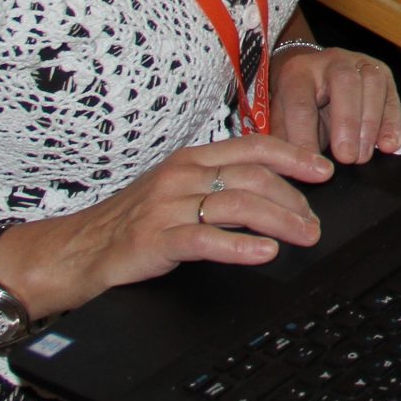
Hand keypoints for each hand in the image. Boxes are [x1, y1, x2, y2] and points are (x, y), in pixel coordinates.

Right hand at [1, 133, 333, 315]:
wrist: (76, 250)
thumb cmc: (133, 223)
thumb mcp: (178, 192)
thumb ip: (219, 184)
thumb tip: (276, 190)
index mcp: (192, 159)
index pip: (253, 147)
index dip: (293, 157)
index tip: (324, 171)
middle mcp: (182, 176)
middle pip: (253, 178)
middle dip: (293, 199)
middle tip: (316, 223)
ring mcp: (167, 206)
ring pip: (237, 205)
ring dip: (279, 221)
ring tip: (305, 236)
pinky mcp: (154, 240)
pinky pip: (205, 239)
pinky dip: (240, 245)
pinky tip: (264, 253)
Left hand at [271, 45, 400, 165]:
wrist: (315, 74)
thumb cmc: (299, 101)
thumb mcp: (283, 118)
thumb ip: (285, 139)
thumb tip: (289, 169)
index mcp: (298, 72)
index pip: (301, 103)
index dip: (305, 135)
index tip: (312, 165)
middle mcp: (331, 61)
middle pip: (343, 82)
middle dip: (347, 122)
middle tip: (347, 158)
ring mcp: (360, 63)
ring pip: (372, 83)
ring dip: (371, 123)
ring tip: (364, 155)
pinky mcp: (382, 72)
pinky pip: (392, 95)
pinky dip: (392, 122)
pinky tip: (388, 145)